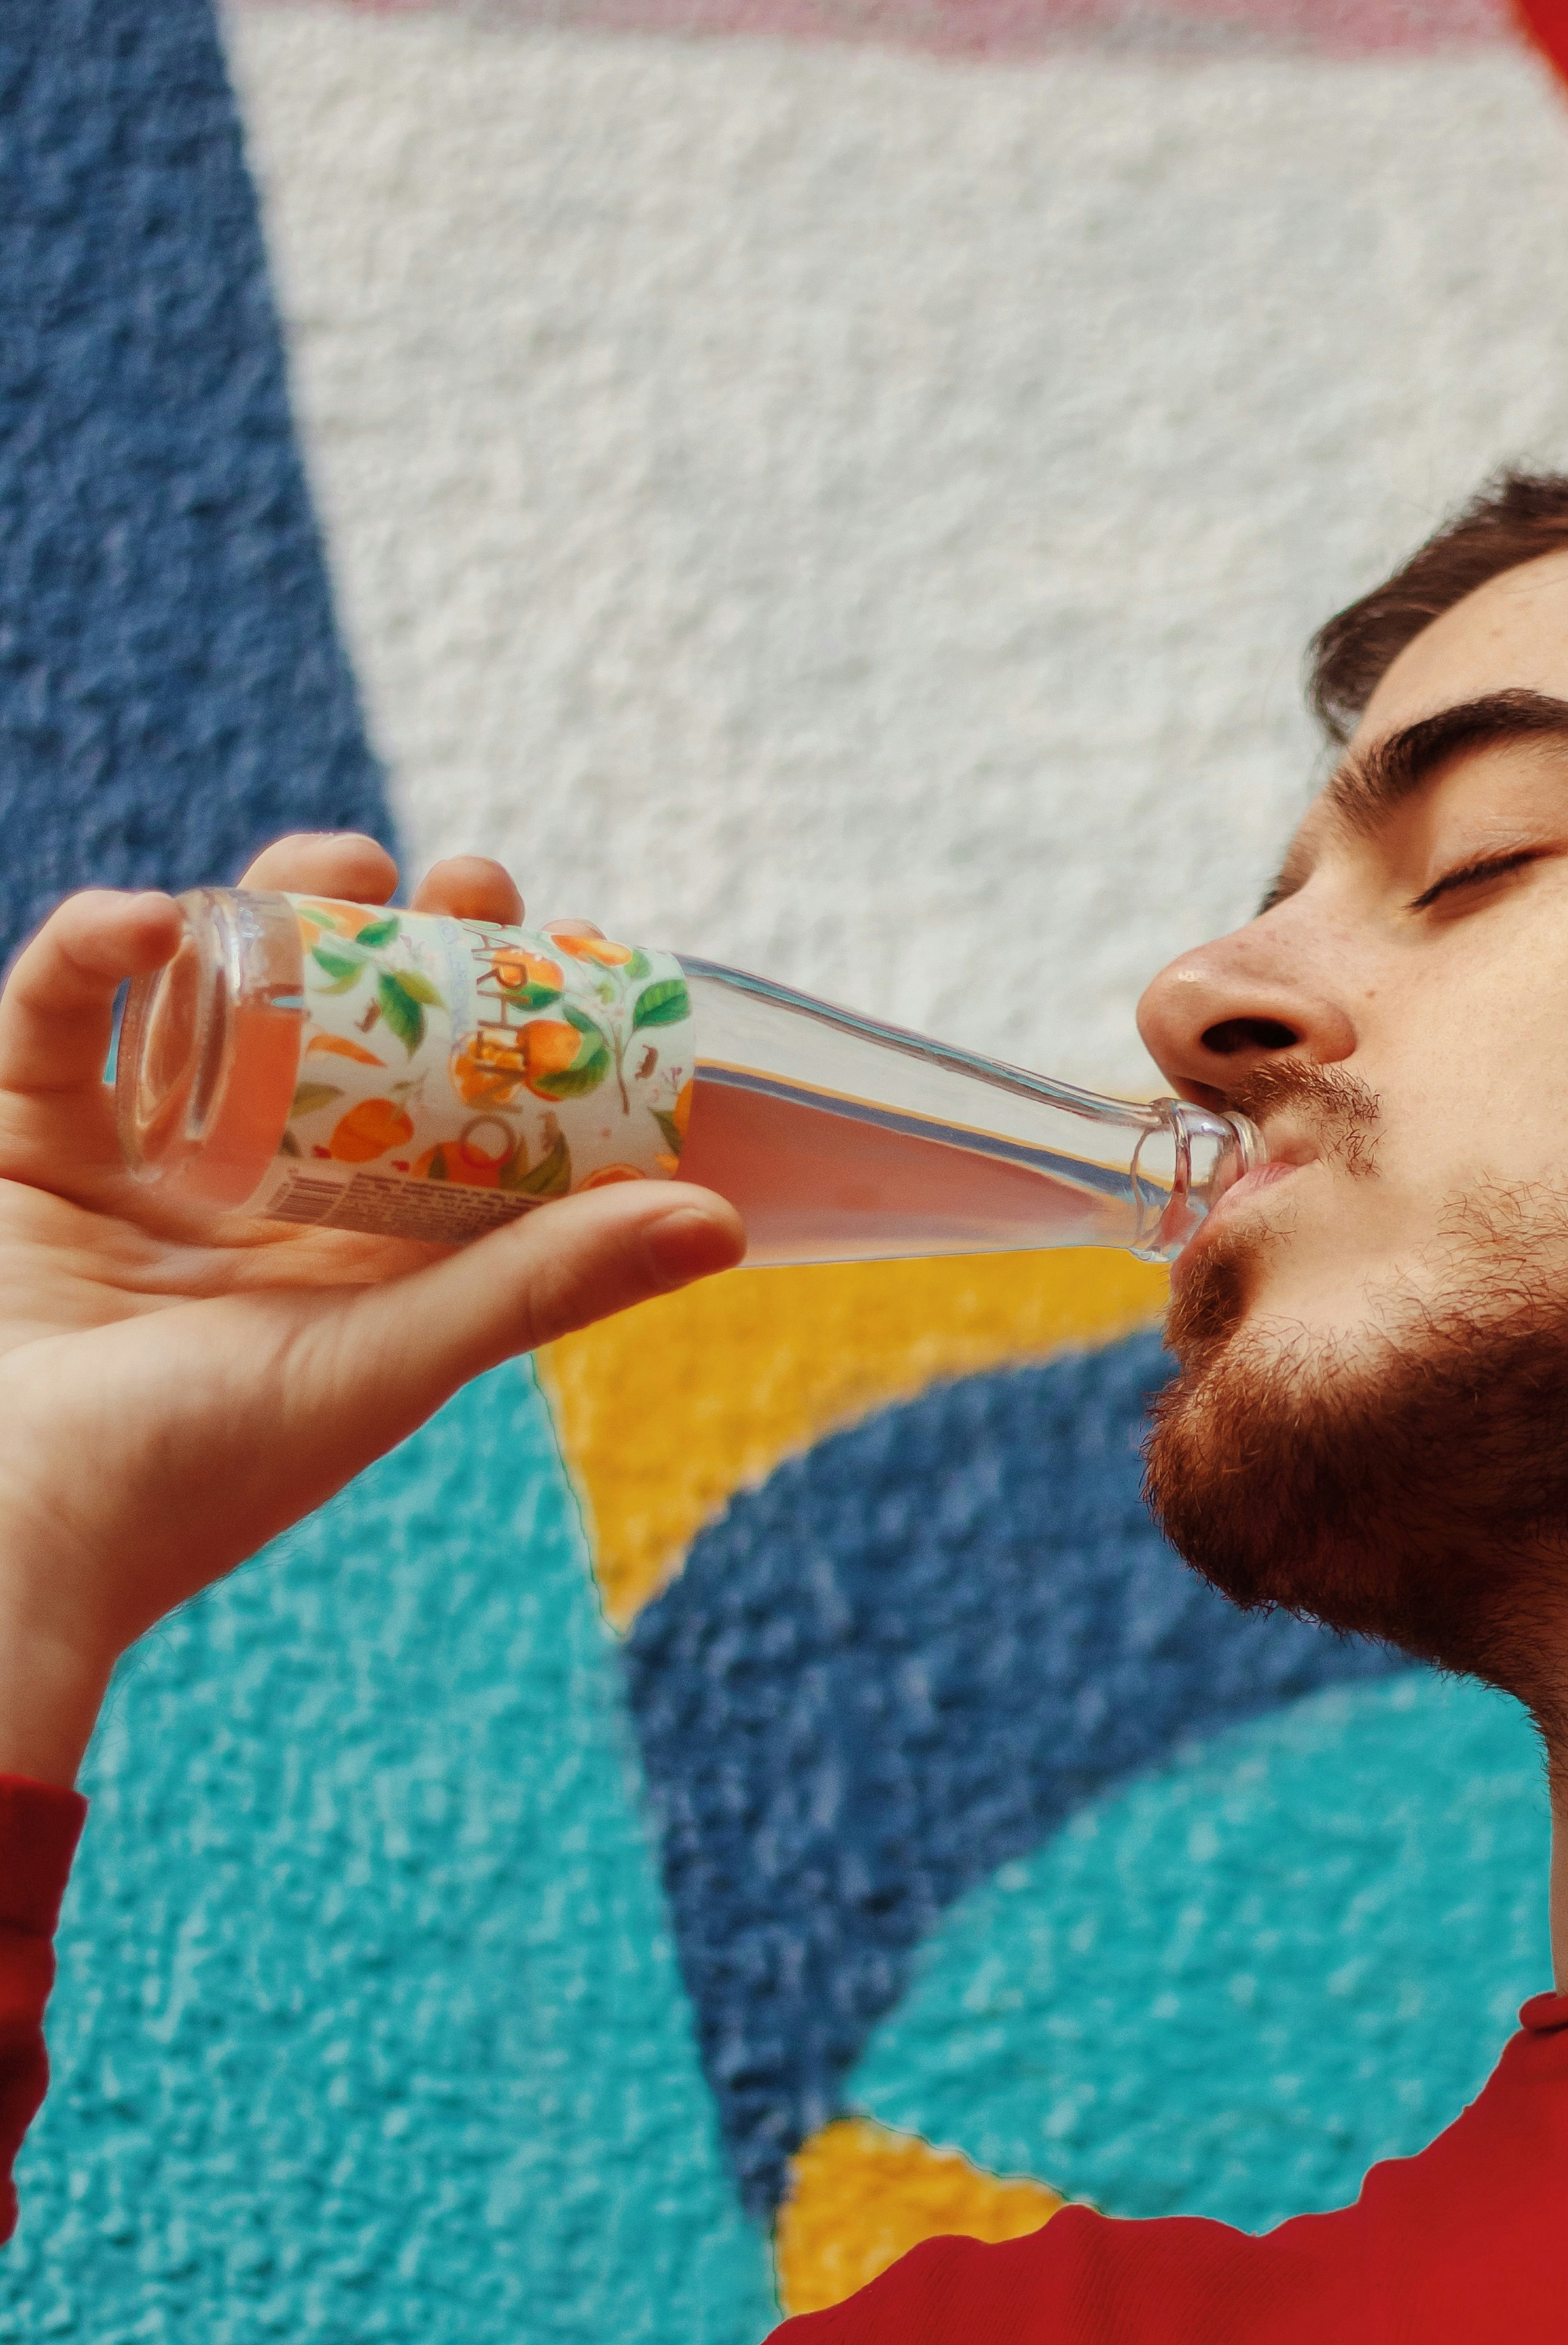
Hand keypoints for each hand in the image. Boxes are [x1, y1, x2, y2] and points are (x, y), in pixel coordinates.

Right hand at [0, 834, 743, 1785]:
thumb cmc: (193, 1476)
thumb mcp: (384, 1363)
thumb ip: (535, 1284)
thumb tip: (721, 1222)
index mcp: (355, 1255)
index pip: (452, 1109)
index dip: (504, 1021)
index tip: (563, 937)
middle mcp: (255, 1198)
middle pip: (338, 1030)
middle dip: (396, 937)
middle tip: (458, 882)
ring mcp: (136, 1161)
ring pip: (212, 994)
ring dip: (271, 911)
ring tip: (331, 868)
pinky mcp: (23, 1138)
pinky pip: (58, 1014)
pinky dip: (93, 950)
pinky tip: (140, 922)